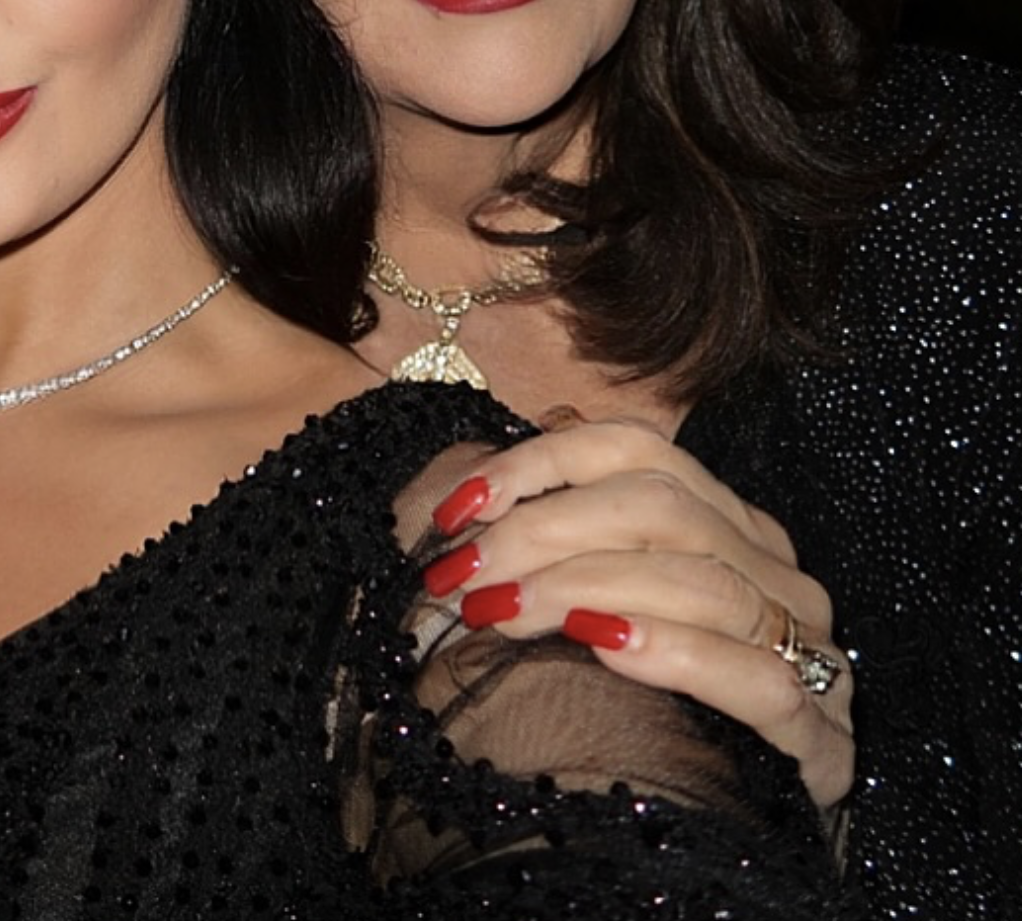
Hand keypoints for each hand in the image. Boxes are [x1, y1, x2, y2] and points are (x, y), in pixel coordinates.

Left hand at [420, 416, 853, 808]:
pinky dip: (677, 654)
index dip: (537, 465)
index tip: (457, 508)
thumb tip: (481, 477)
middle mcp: (772, 567)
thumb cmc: (637, 699)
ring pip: (701, 581)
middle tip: (462, 575)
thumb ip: (551, 533)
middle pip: (657, 506)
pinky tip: (606, 646)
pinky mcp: (824, 739)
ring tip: (501, 611)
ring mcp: (810, 650)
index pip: (631, 448)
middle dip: (541, 532)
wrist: (723, 834)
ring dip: (584, 587)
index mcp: (721, 518)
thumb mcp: (584, 600)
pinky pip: (758, 679)